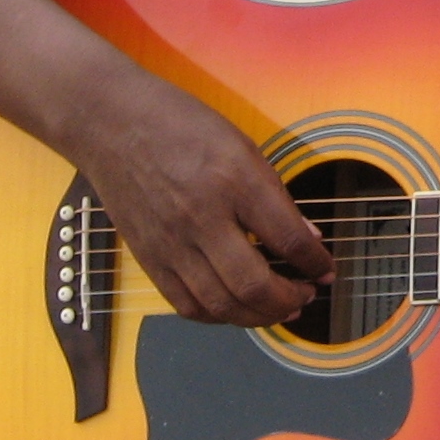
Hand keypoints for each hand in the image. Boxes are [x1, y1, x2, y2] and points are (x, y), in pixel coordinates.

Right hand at [66, 64, 335, 326]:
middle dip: (291, 300)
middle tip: (306, 294)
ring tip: (280, 309)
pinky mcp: (148, 258)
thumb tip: (308, 239)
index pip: (288, 239)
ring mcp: (171, 242)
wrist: (111, 123)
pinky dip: (218, 316)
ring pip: (221, 305)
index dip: (316, 263)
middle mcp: (202, 216)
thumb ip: (275, 195)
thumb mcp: (243, 146)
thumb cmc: (181, 125)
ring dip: (259, 317)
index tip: (328, 270)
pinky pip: (186, 305)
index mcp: (234, 180)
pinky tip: (237, 308)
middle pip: (254, 285)